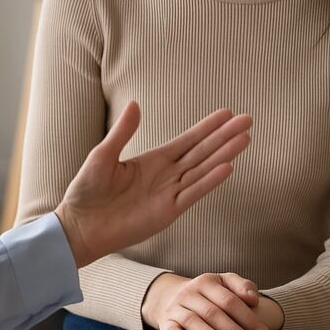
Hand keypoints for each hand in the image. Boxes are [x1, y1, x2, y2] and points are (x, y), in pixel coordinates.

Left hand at [55, 101, 251, 267]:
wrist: (80, 226)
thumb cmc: (88, 190)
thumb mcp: (104, 154)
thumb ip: (123, 132)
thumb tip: (135, 104)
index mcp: (153, 160)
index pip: (188, 140)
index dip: (208, 127)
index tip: (227, 114)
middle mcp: (167, 175)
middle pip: (202, 152)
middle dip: (225, 136)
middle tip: (248, 119)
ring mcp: (170, 193)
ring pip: (203, 169)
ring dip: (224, 153)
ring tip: (245, 138)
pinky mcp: (167, 212)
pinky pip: (193, 193)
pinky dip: (210, 180)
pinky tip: (227, 166)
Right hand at [142, 272, 272, 329]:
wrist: (172, 295)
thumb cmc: (209, 294)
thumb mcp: (224, 283)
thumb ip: (242, 286)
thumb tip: (253, 298)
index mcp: (207, 281)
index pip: (229, 300)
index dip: (248, 317)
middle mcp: (190, 292)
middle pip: (213, 312)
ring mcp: (176, 306)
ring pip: (193, 321)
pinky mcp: (166, 321)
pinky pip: (170, 329)